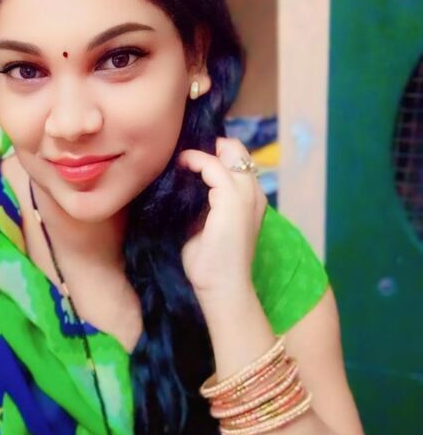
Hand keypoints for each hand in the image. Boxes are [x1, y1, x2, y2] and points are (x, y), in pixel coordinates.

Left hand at [178, 139, 267, 295]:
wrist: (223, 287)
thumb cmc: (212, 265)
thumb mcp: (206, 226)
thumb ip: (203, 204)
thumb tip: (183, 184)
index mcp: (251, 200)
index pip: (239, 163)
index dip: (216, 154)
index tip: (190, 156)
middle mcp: (254, 193)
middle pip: (238, 151)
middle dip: (212, 146)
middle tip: (185, 153)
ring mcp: (246, 195)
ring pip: (230, 153)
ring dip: (203, 152)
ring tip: (181, 159)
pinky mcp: (232, 200)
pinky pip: (214, 166)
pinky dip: (197, 161)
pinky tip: (183, 165)